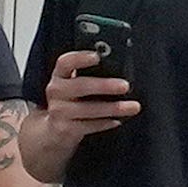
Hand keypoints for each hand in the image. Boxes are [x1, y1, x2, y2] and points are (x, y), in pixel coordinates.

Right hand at [26, 47, 136, 182]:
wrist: (54, 129)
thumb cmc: (72, 101)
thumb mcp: (74, 84)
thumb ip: (90, 75)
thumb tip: (122, 70)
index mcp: (60, 76)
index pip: (65, 62)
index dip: (80, 58)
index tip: (97, 57)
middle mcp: (56, 91)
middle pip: (80, 86)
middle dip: (104, 86)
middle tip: (125, 86)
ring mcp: (59, 111)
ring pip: (87, 109)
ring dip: (112, 108)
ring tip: (133, 107)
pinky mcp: (64, 128)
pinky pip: (88, 126)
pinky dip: (105, 123)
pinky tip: (118, 121)